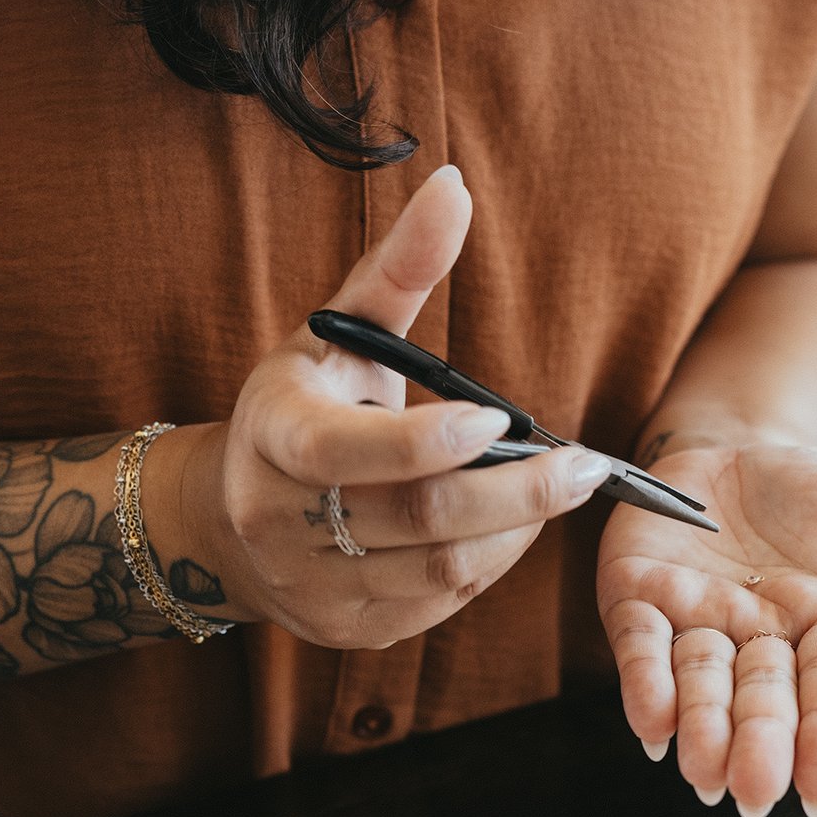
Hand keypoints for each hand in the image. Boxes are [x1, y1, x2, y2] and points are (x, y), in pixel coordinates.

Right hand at [162, 167, 614, 649]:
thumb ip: (399, 266)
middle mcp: (280, 521)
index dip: (428, 443)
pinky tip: (514, 526)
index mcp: (273, 436)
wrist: (229, 519)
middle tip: (586, 465)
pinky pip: (441, 606)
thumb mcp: (336, 331)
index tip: (501, 421)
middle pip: (418, 519)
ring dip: (515, 531)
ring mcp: (313, 586)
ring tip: (559, 489)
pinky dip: (492, 564)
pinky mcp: (350, 630)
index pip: (348, 453)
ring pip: (440, 570)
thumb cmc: (305, 404)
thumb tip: (454, 186)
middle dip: (517, 495)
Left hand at [597, 440, 816, 816]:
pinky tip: (649, 722)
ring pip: (699, 684)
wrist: (746, 446)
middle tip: (754, 793)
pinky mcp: (641, 599)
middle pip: (762, 700)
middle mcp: (764, 642)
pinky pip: (641, 645)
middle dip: (758, 745)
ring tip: (701, 770)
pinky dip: (644, 682)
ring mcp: (700, 625)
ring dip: (699, 728)